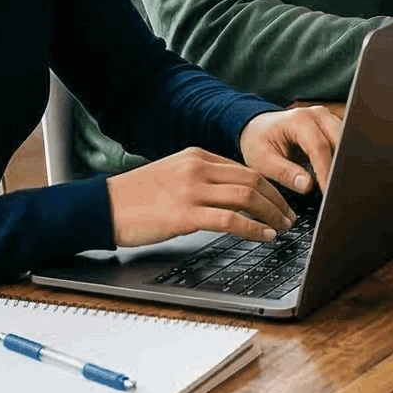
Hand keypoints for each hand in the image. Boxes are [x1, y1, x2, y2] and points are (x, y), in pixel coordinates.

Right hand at [106, 146, 301, 248]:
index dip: (270, 186)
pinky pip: (231, 220)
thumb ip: (201, 179)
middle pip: (253, 180)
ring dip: (271, 214)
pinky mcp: (184, 214)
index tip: (282, 201)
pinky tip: (264, 236)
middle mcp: (197, 168)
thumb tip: (232, 194)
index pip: (245, 168)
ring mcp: (191, 190)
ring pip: (247, 197)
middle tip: (290, 216)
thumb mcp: (172, 175)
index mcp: (196, 156)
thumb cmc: (135, 197)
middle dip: (277, 200)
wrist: (102, 206)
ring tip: (283, 227)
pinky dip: (253, 228)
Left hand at [240, 104, 342, 199]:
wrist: (257, 127)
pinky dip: (341, 158)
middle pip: (340, 141)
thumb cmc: (258, 142)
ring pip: (346, 141)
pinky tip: (336, 175)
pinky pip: (343, 142)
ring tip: (338, 185)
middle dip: (340, 166)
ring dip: (342, 162)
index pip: (320, 147)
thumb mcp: (262, 160)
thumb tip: (307, 185)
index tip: (329, 191)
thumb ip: (284, 173)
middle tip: (338, 191)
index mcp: (299, 119)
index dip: (326, 171)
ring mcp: (327, 118)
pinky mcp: (332, 125)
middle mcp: (317, 114)